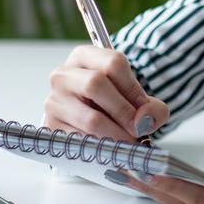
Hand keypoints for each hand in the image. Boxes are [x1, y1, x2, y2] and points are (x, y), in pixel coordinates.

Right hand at [44, 46, 169, 143]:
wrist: (84, 115)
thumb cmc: (110, 101)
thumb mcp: (132, 96)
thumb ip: (151, 107)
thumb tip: (146, 119)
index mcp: (84, 56)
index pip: (113, 63)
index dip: (134, 88)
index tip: (145, 109)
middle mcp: (63, 75)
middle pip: (96, 84)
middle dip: (124, 110)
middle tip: (138, 129)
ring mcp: (54, 101)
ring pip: (90, 118)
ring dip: (117, 134)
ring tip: (129, 142)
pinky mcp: (52, 127)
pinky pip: (82, 140)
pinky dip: (102, 147)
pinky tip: (111, 147)